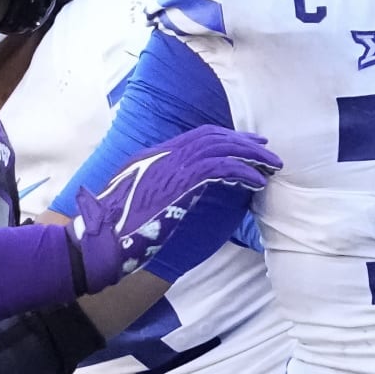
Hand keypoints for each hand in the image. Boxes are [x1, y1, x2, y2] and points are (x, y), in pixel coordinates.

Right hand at [70, 125, 279, 292]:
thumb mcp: (138, 198)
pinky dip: (243, 171)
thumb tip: (180, 189)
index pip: (198, 136)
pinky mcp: (181, 180)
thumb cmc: (116, 228)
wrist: (103, 237)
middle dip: (243, 141)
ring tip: (271, 166)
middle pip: (213, 136)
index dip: (226, 137)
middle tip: (267, 149)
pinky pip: (221, 167)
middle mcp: (164, 154)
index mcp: (154, 155)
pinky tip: (258, 182)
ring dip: (250, 155)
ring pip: (221, 148)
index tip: (247, 142)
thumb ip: (159, 187)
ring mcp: (172, 164)